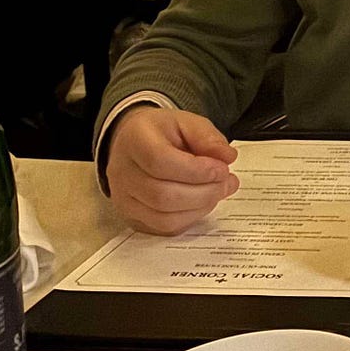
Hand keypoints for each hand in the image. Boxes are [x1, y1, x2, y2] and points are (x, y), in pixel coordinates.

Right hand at [106, 106, 237, 235]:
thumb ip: (207, 137)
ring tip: (219, 191)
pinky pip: (163, 229)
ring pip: (163, 218)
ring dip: (199, 208)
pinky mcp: (132, 218)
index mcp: (134, 140)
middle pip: (162, 195)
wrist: (133, 143)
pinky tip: (202, 203)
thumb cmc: (162, 133)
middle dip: (203, 193)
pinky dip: (189, 219)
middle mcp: (121, 173)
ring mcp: (123, 200)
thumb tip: (226, 158)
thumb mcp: (186, 122)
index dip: (196, 170)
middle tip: (228, 183)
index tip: (223, 169)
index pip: (160, 162)